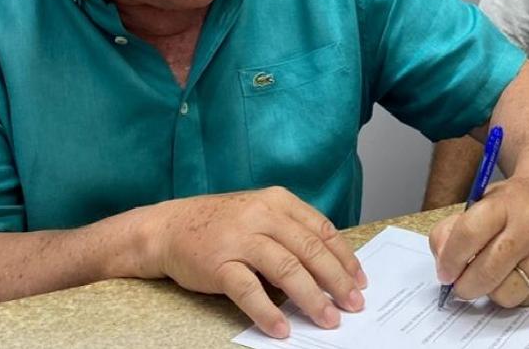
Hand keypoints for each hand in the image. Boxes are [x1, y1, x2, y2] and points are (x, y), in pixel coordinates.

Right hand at [148, 187, 365, 338]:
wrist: (168, 227)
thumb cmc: (221, 225)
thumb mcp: (260, 213)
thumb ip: (291, 232)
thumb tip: (330, 268)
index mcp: (278, 201)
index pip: (322, 229)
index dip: (344, 257)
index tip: (359, 280)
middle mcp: (262, 215)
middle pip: (310, 250)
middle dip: (336, 281)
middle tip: (353, 304)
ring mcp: (240, 238)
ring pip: (287, 269)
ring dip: (311, 298)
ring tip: (327, 319)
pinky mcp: (218, 263)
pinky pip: (249, 290)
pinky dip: (268, 312)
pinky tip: (282, 328)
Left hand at [428, 176, 528, 307]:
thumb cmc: (509, 205)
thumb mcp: (478, 203)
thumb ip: (452, 231)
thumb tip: (444, 268)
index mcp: (505, 204)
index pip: (469, 234)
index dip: (450, 259)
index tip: (444, 271)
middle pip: (487, 271)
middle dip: (465, 286)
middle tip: (458, 285)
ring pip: (505, 294)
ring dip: (490, 292)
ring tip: (490, 278)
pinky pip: (523, 301)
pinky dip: (510, 294)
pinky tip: (511, 277)